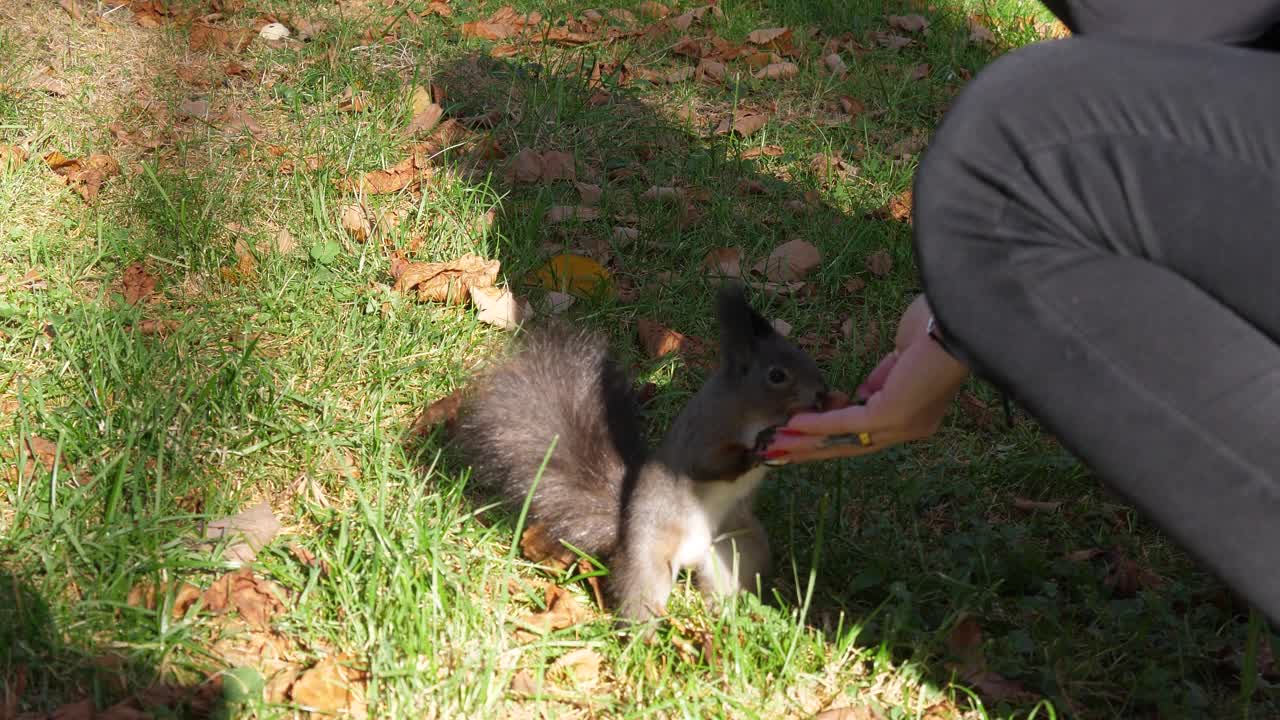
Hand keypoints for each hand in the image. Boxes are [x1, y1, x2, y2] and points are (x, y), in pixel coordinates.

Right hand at [763, 295, 970, 463]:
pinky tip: (794, 425)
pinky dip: (818, 424)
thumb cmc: (935, 329)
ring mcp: (903, 425)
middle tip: (783, 451)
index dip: (834, 434)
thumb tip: (859, 394)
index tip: (803, 432)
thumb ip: (881, 380)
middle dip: (814, 449)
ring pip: (847, 440)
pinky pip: (847, 423)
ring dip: (808, 443)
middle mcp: (911, 428)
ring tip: (778, 444)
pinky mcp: (892, 415)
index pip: (870, 433)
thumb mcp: (901, 360)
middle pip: (855, 446)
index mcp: (916, 414)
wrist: (957, 319)